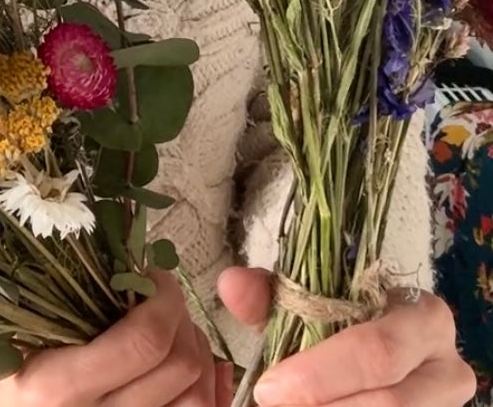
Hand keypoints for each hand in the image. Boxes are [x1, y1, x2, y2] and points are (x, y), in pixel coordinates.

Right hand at [0, 272, 232, 406]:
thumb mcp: (1, 334)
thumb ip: (44, 299)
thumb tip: (117, 258)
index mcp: (54, 389)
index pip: (144, 342)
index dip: (164, 299)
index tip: (153, 277)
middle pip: (181, 367)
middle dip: (183, 321)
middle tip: (162, 301)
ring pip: (198, 398)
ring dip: (195, 355)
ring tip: (170, 333)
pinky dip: (204, 389)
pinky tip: (185, 369)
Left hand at [218, 267, 476, 405]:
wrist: (379, 353)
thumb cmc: (341, 324)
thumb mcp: (307, 305)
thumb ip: (268, 296)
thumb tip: (232, 285)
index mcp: (423, 316)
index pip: (375, 350)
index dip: (319, 375)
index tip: (269, 387)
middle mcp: (446, 366)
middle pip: (389, 402)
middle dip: (323, 406)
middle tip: (273, 405)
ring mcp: (446, 405)